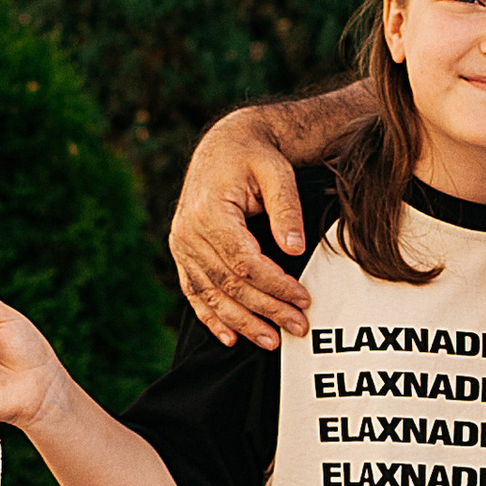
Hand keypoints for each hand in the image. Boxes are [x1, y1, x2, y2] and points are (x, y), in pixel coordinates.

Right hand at [169, 111, 312, 349]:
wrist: (225, 144)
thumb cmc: (255, 156)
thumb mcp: (277, 172)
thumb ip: (286, 210)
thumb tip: (293, 249)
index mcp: (210, 212)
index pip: (244, 263)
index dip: (275, 286)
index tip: (304, 299)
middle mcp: (188, 232)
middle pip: (229, 284)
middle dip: (266, 309)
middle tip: (298, 327)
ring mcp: (181, 244)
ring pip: (211, 294)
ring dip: (241, 322)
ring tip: (271, 341)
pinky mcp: (182, 252)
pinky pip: (194, 291)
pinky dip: (211, 317)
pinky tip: (231, 337)